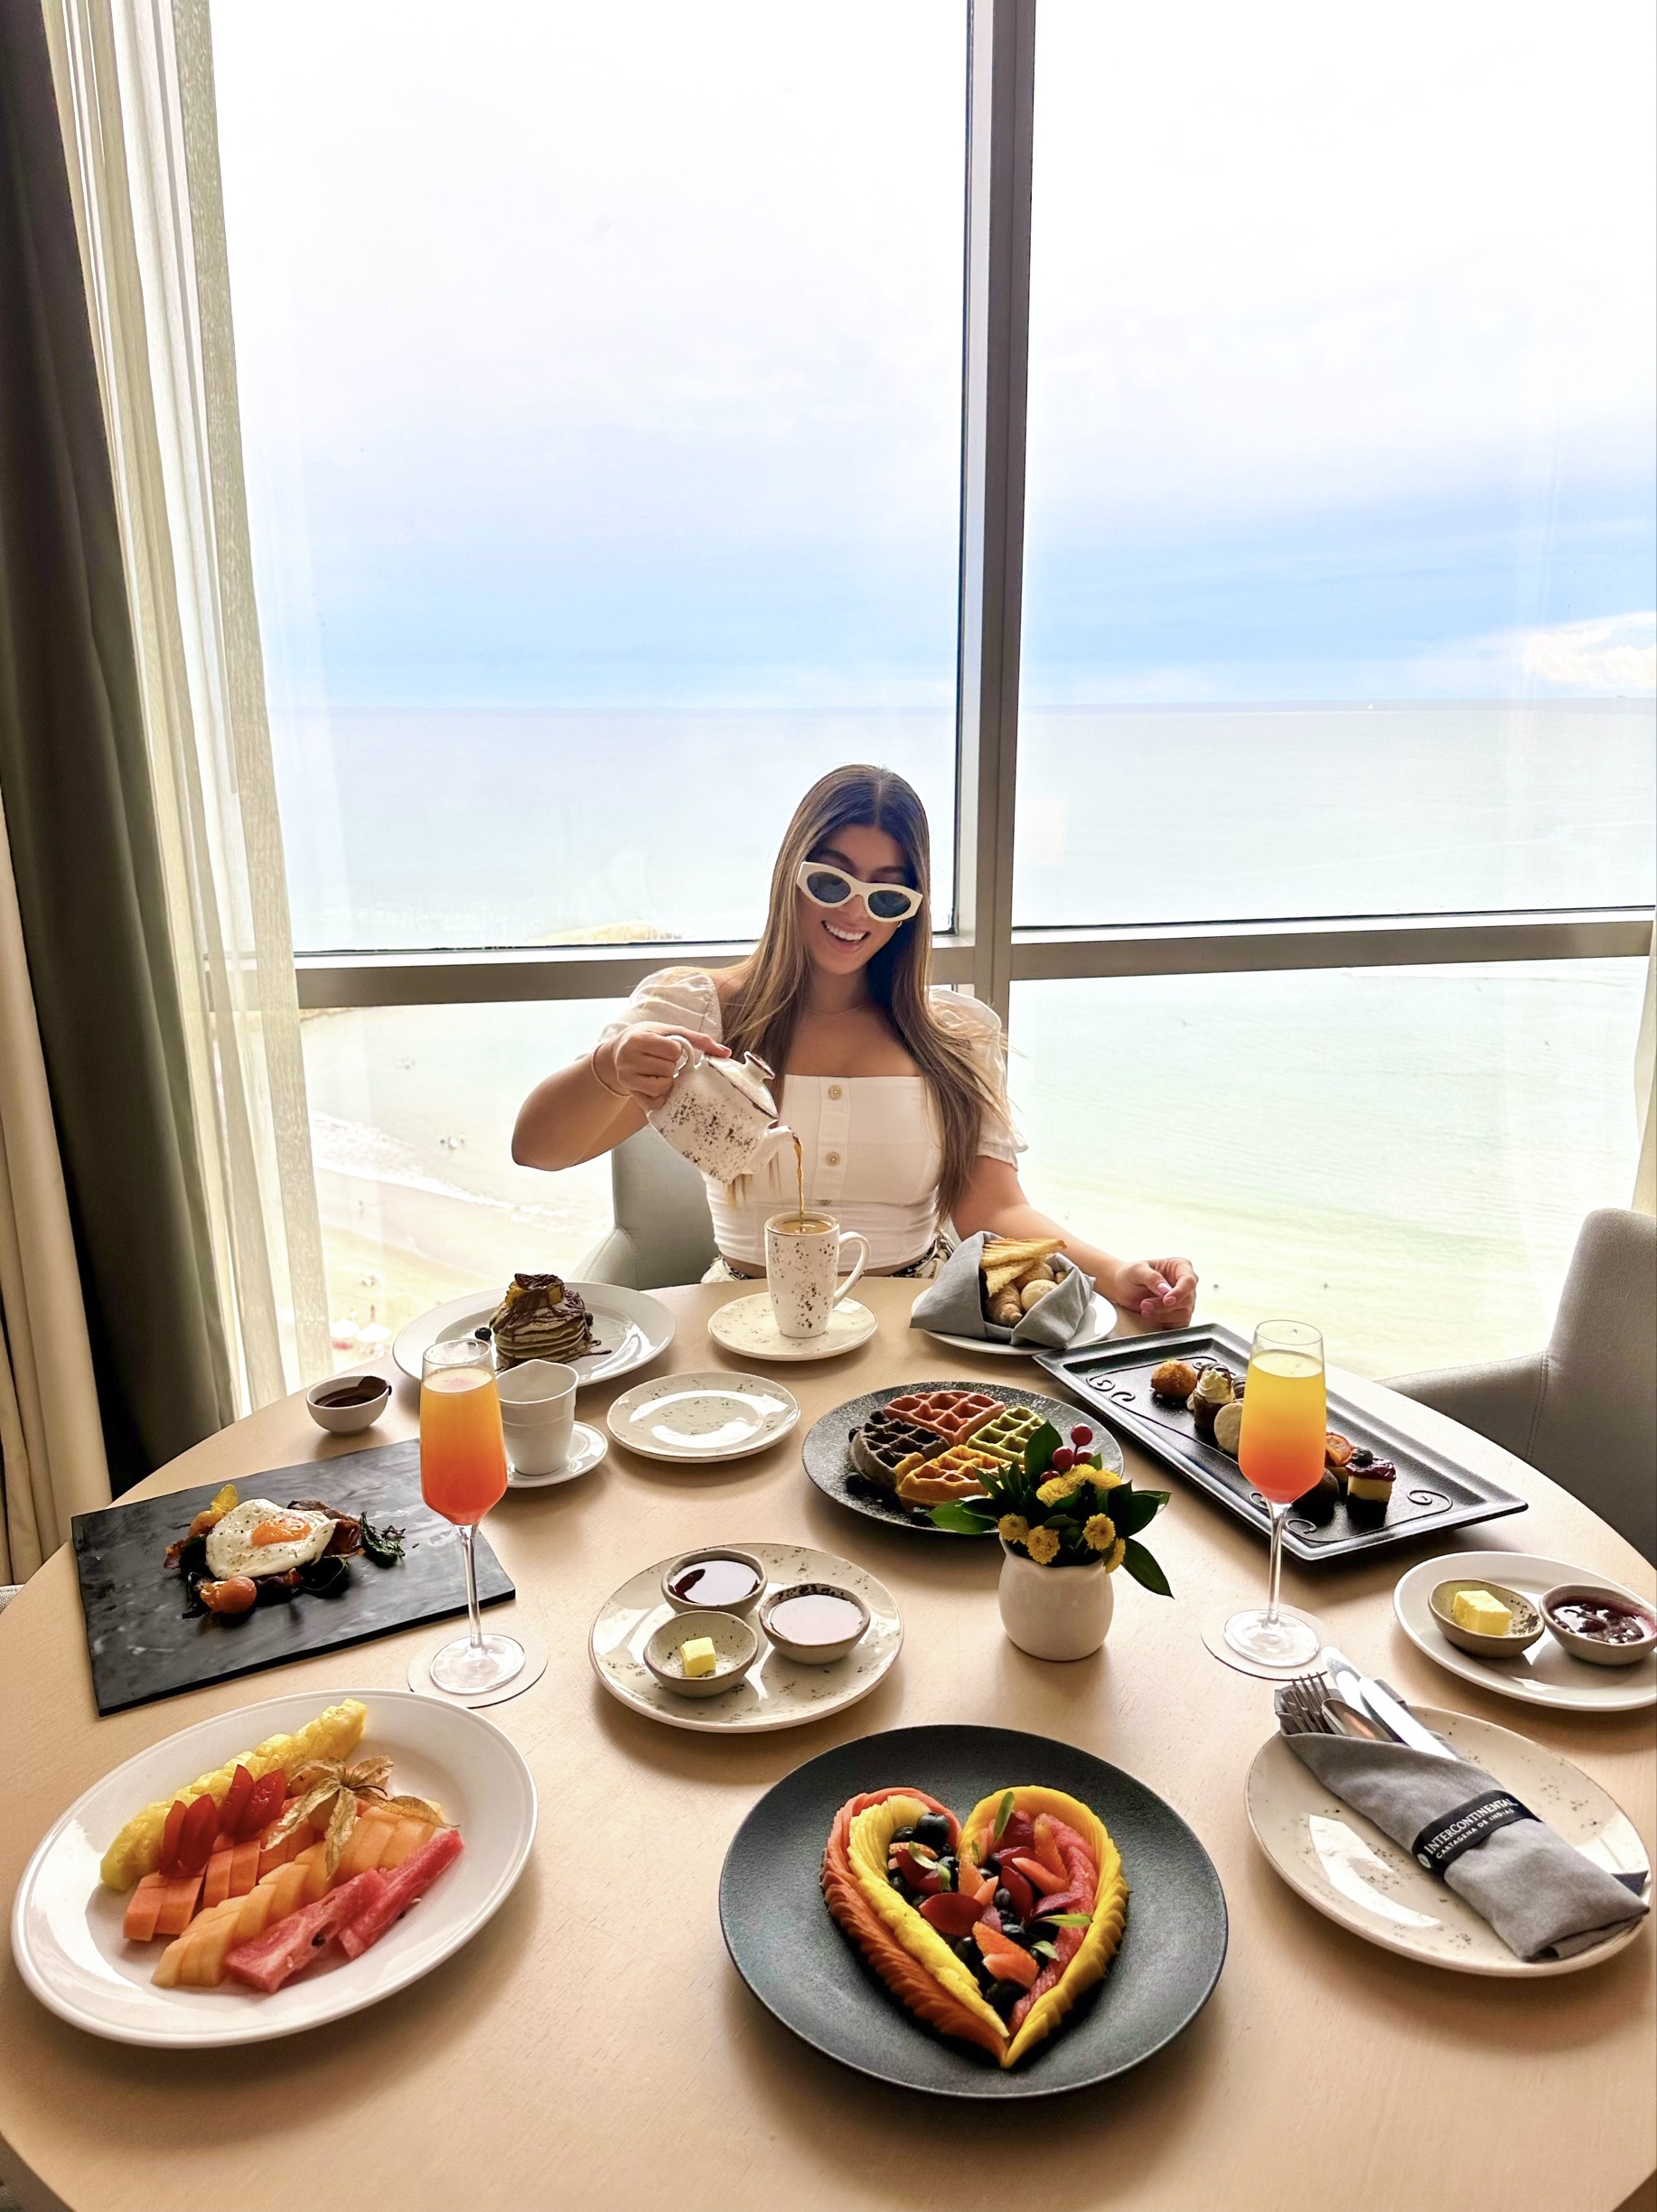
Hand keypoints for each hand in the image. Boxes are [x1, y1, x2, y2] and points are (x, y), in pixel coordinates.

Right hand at [604, 1024, 728, 1103]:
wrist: (616, 1050)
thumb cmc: (646, 1037)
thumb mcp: (669, 1031)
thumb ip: (698, 1040)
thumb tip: (726, 1053)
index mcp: (639, 1039)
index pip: (673, 1051)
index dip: (677, 1051)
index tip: (669, 1049)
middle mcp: (629, 1058)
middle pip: (669, 1069)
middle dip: (671, 1065)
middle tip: (661, 1060)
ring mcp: (627, 1077)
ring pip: (662, 1086)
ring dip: (667, 1079)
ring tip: (658, 1070)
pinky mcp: (630, 1092)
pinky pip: (654, 1101)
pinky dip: (661, 1094)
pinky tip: (656, 1083)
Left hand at [1112, 1257, 1197, 1328]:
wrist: (1122, 1289)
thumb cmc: (1131, 1275)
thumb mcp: (1137, 1271)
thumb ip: (1152, 1278)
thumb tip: (1166, 1290)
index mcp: (1180, 1266)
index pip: (1189, 1281)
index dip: (1180, 1292)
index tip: (1166, 1300)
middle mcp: (1186, 1283)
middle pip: (1186, 1299)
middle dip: (1164, 1305)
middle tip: (1144, 1304)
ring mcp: (1185, 1300)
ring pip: (1184, 1314)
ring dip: (1162, 1315)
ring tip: (1144, 1309)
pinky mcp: (1179, 1315)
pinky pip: (1180, 1324)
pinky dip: (1165, 1322)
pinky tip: (1151, 1316)